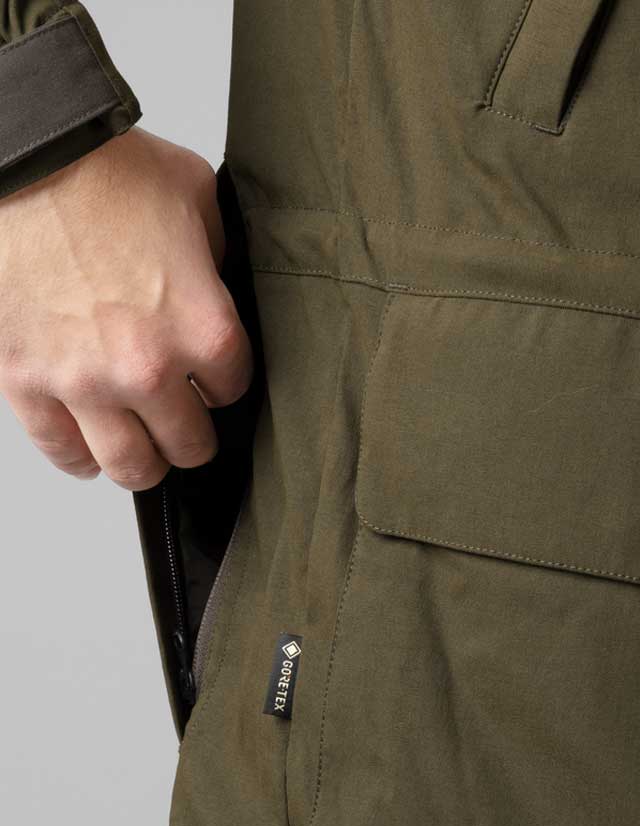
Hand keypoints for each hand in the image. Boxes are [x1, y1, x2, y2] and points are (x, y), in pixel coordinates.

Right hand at [0, 127, 253, 489]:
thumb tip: (216, 283)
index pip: (235, 390)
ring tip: (144, 445)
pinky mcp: (28, 382)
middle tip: (184, 419)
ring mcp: (85, 382)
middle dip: (192, 433)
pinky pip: (62, 452)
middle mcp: (149, 368)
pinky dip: (80, 459)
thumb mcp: (194, 197)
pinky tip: (90, 450)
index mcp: (203, 327)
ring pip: (132, 468)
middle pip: (190, 445)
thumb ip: (218, 255)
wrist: (22, 160)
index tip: (212, 373)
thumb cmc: (101, 169)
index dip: (225, 381)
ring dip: (145, 462)